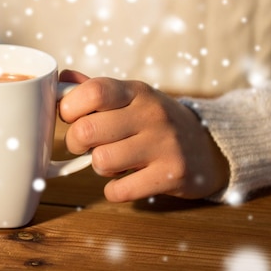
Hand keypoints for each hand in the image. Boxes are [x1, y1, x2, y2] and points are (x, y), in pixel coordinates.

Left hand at [58, 69, 229, 201]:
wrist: (209, 146)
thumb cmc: (154, 121)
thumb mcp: (130, 98)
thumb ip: (95, 90)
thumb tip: (61, 79)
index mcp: (135, 91)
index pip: (93, 92)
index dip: (70, 107)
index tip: (70, 117)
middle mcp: (151, 114)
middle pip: (87, 130)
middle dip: (75, 142)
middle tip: (86, 145)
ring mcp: (164, 144)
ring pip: (101, 161)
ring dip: (98, 167)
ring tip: (112, 161)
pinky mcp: (171, 175)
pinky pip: (121, 190)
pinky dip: (114, 190)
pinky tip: (124, 181)